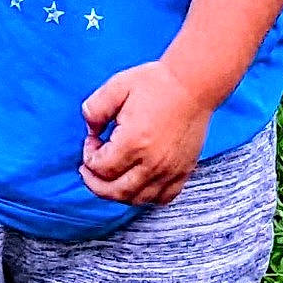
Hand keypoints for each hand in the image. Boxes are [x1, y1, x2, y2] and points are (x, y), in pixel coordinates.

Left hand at [79, 61, 213, 205]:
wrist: (194, 85)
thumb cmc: (156, 83)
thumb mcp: (117, 87)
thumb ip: (94, 109)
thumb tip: (90, 130)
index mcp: (133, 142)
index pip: (100, 167)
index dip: (88, 156)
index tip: (92, 141)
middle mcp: (152, 162)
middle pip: (116, 191)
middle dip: (95, 183)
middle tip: (89, 170)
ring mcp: (170, 170)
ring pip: (137, 199)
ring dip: (117, 193)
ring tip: (109, 178)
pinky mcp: (184, 171)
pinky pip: (163, 197)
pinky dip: (146, 196)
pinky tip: (137, 183)